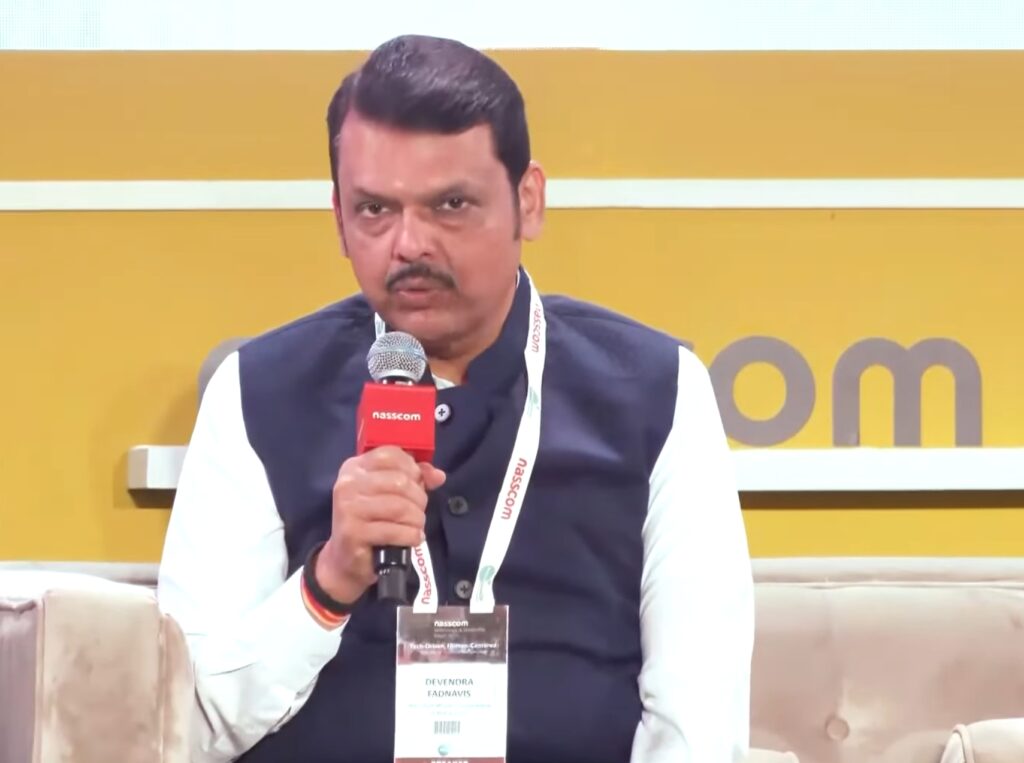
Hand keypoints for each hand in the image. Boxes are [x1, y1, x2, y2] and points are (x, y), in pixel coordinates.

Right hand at [315, 446, 445, 603]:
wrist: (346, 559)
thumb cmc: (371, 521)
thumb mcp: (390, 494)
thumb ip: (414, 479)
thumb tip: (438, 475)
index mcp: (354, 467)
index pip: (390, 455)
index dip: (412, 468)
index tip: (417, 484)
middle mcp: (348, 484)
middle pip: (399, 482)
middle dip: (418, 499)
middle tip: (418, 512)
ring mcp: (348, 509)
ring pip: (400, 507)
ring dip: (417, 519)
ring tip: (416, 527)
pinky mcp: (353, 533)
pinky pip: (395, 531)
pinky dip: (411, 536)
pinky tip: (412, 539)